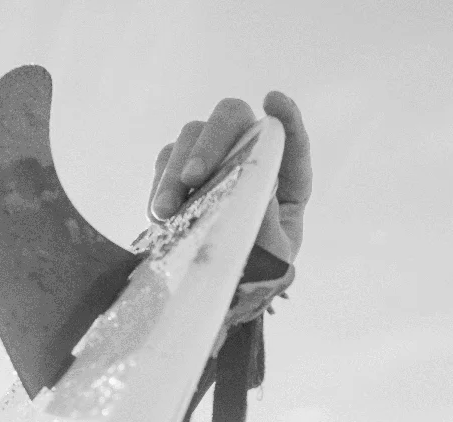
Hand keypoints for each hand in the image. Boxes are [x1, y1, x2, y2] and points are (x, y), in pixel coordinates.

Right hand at [148, 92, 310, 265]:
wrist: (220, 288)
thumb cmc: (258, 272)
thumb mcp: (274, 257)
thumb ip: (272, 226)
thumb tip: (261, 190)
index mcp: (288, 178)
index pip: (292, 139)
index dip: (288, 116)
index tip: (273, 100)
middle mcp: (250, 155)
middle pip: (232, 118)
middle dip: (212, 142)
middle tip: (194, 178)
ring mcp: (213, 158)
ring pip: (192, 134)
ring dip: (176, 169)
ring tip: (167, 212)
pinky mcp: (181, 170)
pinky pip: (166, 159)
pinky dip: (160, 183)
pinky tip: (160, 216)